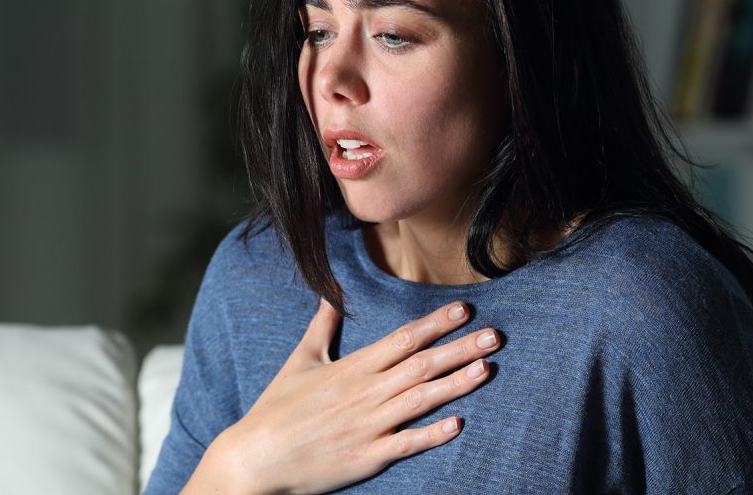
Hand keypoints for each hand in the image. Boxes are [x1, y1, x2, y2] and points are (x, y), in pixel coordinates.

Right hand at [183, 299, 500, 493]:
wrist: (257, 456)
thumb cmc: (277, 408)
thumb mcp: (300, 360)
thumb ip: (322, 326)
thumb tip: (332, 295)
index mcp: (352, 368)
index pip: (402, 339)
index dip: (435, 324)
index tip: (464, 311)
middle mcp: (365, 393)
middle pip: (421, 366)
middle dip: (460, 349)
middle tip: (496, 336)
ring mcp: (368, 426)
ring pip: (421, 400)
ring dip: (456, 384)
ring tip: (487, 368)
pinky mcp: (367, 457)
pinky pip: (406, 444)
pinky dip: (432, 434)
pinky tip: (458, 423)